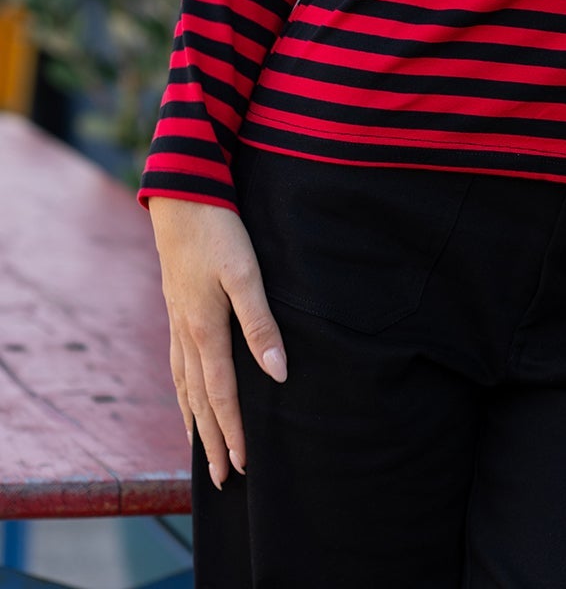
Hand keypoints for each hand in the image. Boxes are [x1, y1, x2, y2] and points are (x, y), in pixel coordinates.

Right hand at [148, 195, 286, 488]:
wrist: (182, 198)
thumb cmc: (220, 232)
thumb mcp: (246, 274)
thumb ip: (261, 323)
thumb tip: (278, 372)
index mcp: (205, 331)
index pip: (221, 395)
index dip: (233, 431)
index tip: (242, 467)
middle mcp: (186, 334)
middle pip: (199, 400)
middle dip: (211, 440)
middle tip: (221, 479)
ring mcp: (177, 323)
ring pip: (184, 385)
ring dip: (194, 420)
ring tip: (200, 449)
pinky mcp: (176, 309)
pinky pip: (177, 364)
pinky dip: (182, 390)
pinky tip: (186, 394)